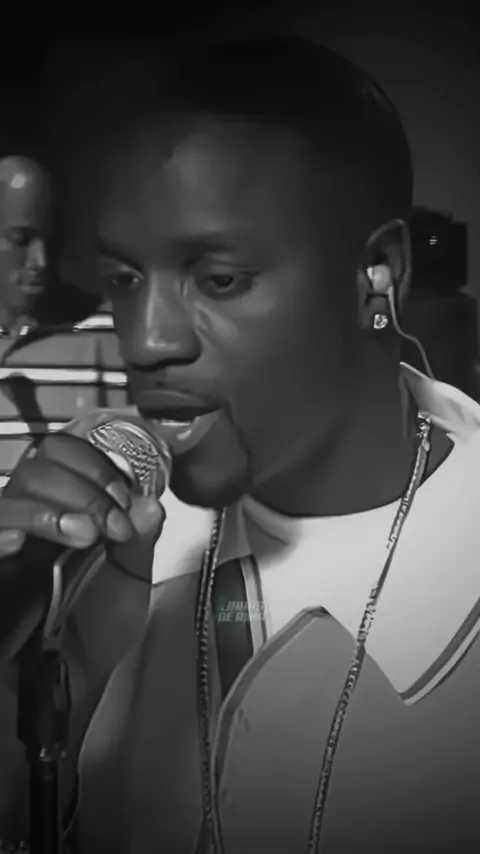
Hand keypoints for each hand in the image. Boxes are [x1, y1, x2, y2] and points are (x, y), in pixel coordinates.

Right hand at [0, 430, 164, 661]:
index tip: (123, 495)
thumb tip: (148, 502)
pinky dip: (3, 529)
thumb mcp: (129, 587)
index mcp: (62, 518)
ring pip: (8, 498)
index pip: (62, 459)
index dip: (95, 465)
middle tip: (111, 523)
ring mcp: (5, 551)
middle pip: (36, 469)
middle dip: (83, 486)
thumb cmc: (92, 645)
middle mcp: (28, 527)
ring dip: (52, 506)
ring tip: (83, 534)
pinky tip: (21, 541)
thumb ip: (139, 542)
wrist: (67, 698)